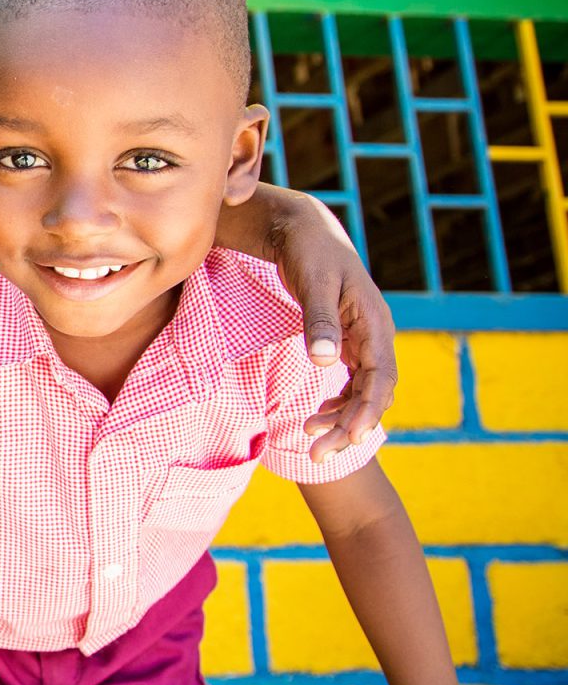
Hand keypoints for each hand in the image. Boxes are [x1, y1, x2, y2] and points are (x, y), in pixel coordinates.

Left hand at [267, 195, 396, 459]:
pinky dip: (338, 403)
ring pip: (362, 391)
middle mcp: (374, 335)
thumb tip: (325, 362)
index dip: (368, 410)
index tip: (352, 438)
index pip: (381, 377)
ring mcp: (362, 339)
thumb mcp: (312, 282)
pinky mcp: (346, 340)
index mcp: (374, 322)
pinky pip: (352, 381)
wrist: (302, 229)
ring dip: (342, 419)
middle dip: (350, 426)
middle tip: (318, 455)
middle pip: (373, 392)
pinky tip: (319, 418)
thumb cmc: (309, 252)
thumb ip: (319, 321)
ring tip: (312, 443)